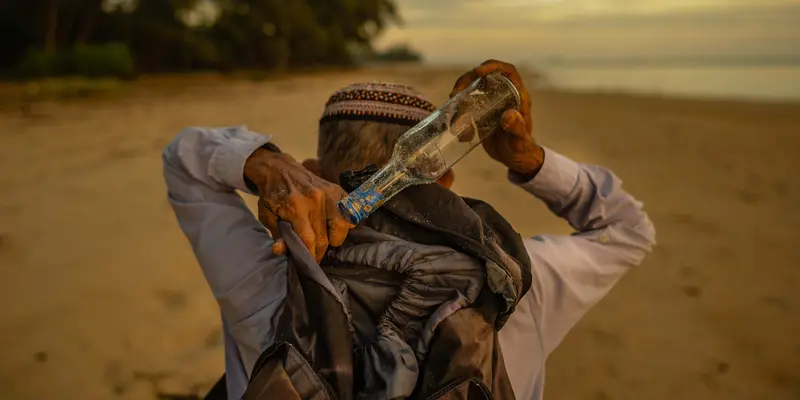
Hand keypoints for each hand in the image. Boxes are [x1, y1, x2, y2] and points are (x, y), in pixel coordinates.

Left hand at [244, 148, 353, 260]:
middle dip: (320, 251)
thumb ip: (276, 234)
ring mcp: (329, 193)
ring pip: (342, 226)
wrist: (279, 169)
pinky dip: (346, 222)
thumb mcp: (267, 215)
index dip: (310, 255)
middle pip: (325, 237)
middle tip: (315, 254)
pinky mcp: (337, 190)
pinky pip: (349, 212)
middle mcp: (315, 200)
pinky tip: (335, 226)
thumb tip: (280, 251)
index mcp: (296, 207)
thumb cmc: (272, 195)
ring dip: (335, 238)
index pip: (309, 240)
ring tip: (327, 240)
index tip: (309, 262)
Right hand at [450, 59, 543, 175]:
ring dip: (458, 98)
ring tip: (453, 115)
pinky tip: (456, 128)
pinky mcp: (480, 112)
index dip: (492, 66)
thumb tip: (509, 115)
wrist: (515, 159)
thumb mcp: (519, 141)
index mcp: (517, 96)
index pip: (507, 71)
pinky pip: (465, 105)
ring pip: (471, 90)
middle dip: (466, 81)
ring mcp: (490, 102)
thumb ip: (516, 129)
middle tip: (454, 95)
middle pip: (483, 77)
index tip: (477, 72)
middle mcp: (503, 95)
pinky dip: (457, 113)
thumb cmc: (521, 149)